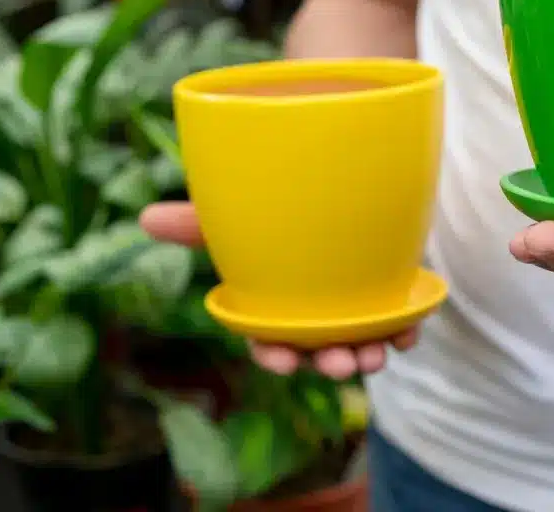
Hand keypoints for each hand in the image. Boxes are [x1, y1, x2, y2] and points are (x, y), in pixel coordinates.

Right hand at [139, 202, 419, 378]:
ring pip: (357, 342)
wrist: (327, 190)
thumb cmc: (269, 218)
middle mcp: (310, 313)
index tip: (284, 362)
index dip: (274, 355)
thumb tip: (145, 217)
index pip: (270, 340)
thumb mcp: (235, 218)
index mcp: (273, 306)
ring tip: (373, 356)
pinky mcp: (383, 293)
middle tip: (340, 362)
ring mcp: (348, 307)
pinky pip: (396, 322)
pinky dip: (403, 331)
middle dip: (327, 362)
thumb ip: (198, 223)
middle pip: (317, 349)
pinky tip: (408, 333)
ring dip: (365, 355)